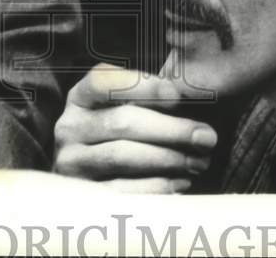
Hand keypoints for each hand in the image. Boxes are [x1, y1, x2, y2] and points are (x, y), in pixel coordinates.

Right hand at [53, 63, 217, 193]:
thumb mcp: (122, 106)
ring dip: (168, 159)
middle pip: (121, 122)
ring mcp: (70, 161)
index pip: (103, 81)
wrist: (88, 174)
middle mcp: (69, 127)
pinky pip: (121, 189)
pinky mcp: (81, 194)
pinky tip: (181, 182)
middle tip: (206, 137)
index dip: (141, 86)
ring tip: (198, 161)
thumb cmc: (118, 133)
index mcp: (80, 97)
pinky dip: (155, 186)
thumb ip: (146, 96)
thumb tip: (184, 97)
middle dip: (170, 129)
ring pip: (121, 156)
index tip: (178, 95)